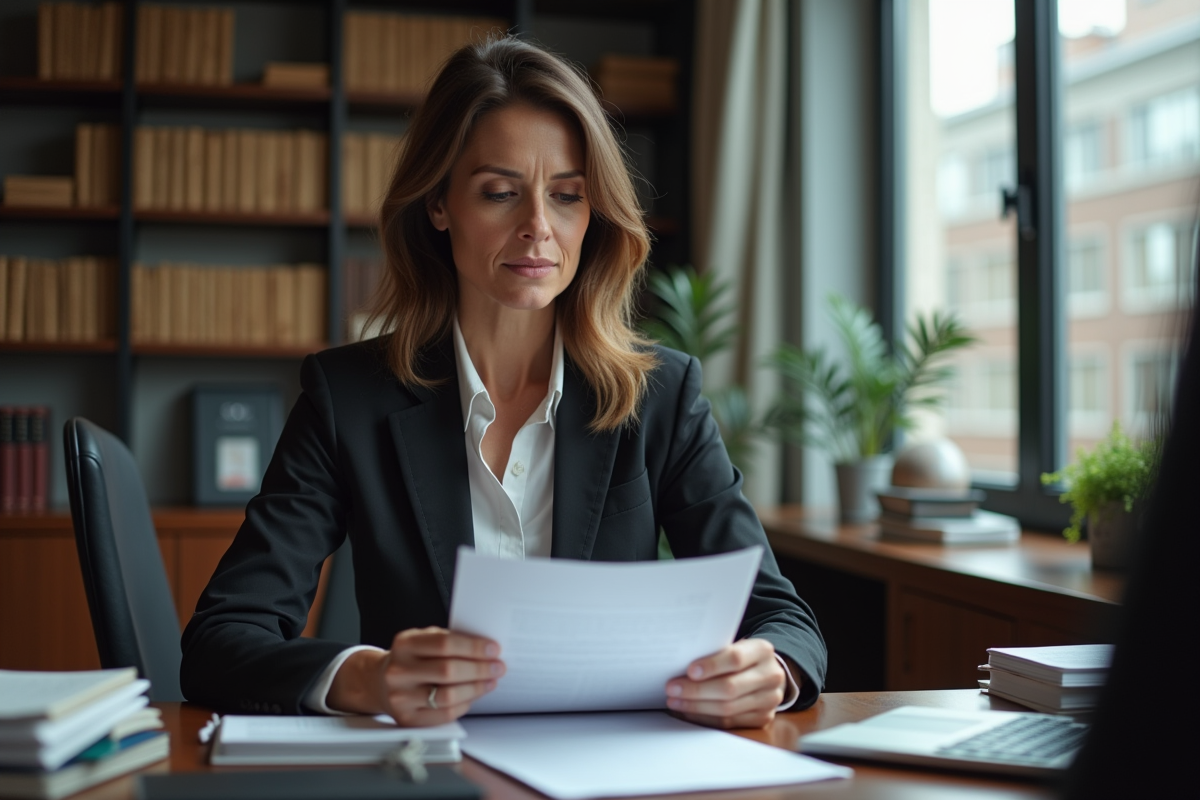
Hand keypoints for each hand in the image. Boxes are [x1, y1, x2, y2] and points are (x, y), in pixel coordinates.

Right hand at [326, 627, 504, 725]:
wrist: (380, 682)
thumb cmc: (410, 659)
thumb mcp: (422, 640)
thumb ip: (449, 641)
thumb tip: (485, 649)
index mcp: (404, 644)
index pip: (444, 643)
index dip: (473, 647)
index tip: (493, 649)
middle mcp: (399, 671)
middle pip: (448, 670)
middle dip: (479, 669)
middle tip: (498, 667)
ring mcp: (401, 697)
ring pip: (448, 695)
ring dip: (476, 688)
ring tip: (490, 681)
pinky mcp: (407, 719)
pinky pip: (444, 714)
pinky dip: (464, 704)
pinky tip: (474, 695)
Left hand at [664, 638, 786, 728]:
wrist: (767, 672)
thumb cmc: (741, 657)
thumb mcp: (735, 646)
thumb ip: (714, 652)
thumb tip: (679, 664)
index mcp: (762, 650)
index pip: (735, 658)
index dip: (711, 666)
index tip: (689, 671)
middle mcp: (771, 675)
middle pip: (730, 687)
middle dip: (696, 690)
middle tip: (672, 688)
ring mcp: (769, 700)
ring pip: (728, 708)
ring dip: (696, 706)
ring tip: (675, 701)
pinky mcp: (763, 718)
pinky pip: (729, 722)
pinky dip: (705, 718)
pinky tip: (688, 712)